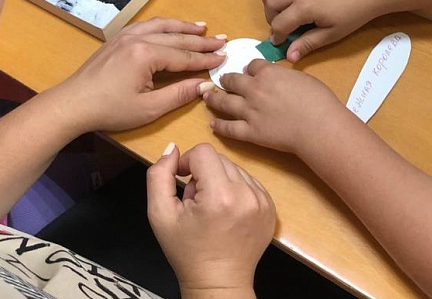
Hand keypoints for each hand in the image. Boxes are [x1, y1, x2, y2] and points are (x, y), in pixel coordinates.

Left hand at [43, 17, 225, 133]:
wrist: (72, 104)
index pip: (184, 56)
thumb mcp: (149, 108)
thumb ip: (179, 94)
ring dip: (183, 27)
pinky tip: (170, 28)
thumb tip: (205, 85)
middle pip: (176, 38)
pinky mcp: (117, 39)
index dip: (205, 59)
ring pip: (161, 26)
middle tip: (222, 40)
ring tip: (202, 28)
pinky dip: (163, 25)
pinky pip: (146, 25)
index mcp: (146, 55)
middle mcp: (137, 39)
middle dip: (200, 40)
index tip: (224, 58)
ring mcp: (125, 36)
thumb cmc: (110, 110)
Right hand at [147, 143, 274, 295]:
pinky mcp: (271, 207)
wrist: (219, 282)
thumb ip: (159, 176)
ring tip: (211, 209)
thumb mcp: (159, 214)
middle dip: (203, 175)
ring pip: (234, 169)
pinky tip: (227, 212)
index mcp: (221, 195)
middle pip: (219, 159)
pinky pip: (249, 182)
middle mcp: (247, 194)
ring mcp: (263, 201)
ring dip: (219, 181)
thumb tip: (172, 149)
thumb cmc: (187, 251)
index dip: (186, 163)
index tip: (181, 182)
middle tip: (195, 203)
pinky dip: (236, 190)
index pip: (203, 152)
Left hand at [204, 60, 352, 154]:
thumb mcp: (302, 77)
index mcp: (268, 73)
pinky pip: (229, 128)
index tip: (248, 71)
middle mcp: (253, 89)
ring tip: (207, 97)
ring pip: (224, 102)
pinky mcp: (250, 132)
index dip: (249, 68)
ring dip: (213, 99)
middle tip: (222, 81)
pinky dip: (219, 126)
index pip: (252, 65)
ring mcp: (249, 111)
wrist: (318, 126)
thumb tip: (278, 78)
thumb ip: (284, 76)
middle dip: (226, 80)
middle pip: (232, 80)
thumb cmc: (319, 100)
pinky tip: (213, 125)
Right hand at [262, 0, 380, 61]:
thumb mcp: (332, 33)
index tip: (279, 42)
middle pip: (271, 3)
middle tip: (280, 27)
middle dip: (271, 18)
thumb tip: (289, 57)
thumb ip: (308, 43)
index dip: (277, 36)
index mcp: (304, 7)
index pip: (279, 24)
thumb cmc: (353, 13)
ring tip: (276, 9)